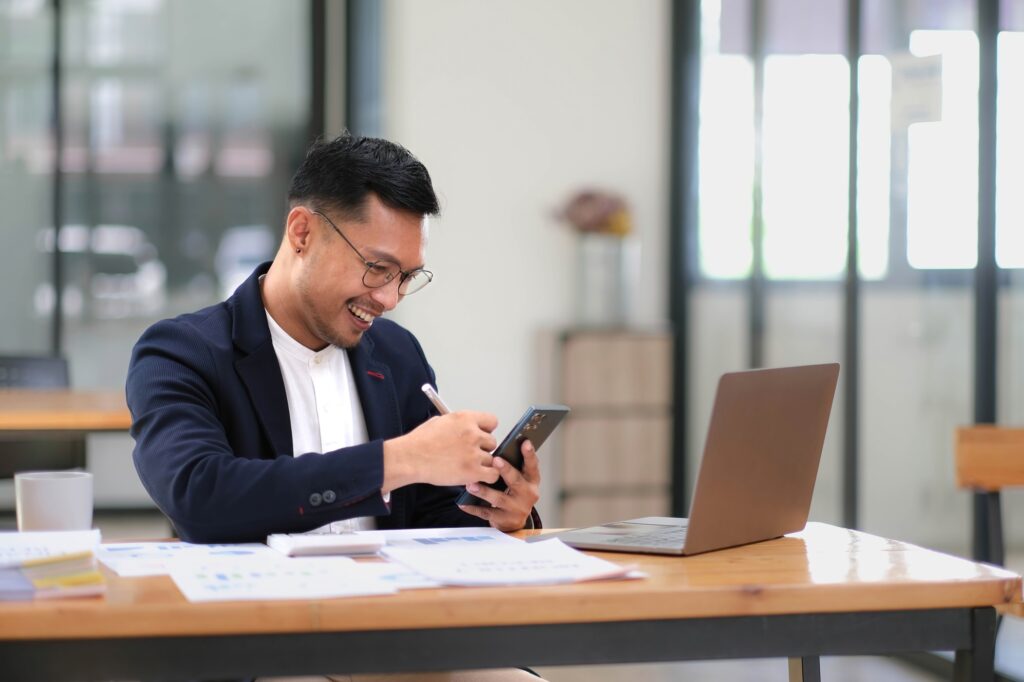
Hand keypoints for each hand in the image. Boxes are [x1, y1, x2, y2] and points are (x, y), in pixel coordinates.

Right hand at [383, 411, 499, 490]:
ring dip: (481, 464)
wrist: (410, 458)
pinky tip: (476, 476)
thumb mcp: (440, 421)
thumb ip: (459, 424)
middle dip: (482, 448)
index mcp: (465, 419)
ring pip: (491, 459)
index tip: (480, 436)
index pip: (492, 421)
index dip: (486, 430)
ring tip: (466, 465)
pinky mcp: (473, 471)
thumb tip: (467, 427)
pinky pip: (492, 475)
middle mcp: (473, 434)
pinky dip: (486, 477)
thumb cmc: (420, 442)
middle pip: (492, 442)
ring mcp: (474, 453)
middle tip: (469, 453)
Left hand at [458, 439, 540, 531]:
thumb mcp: (520, 480)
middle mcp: (527, 494)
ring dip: (484, 491)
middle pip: (516, 481)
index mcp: (531, 481)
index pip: (532, 466)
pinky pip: (486, 512)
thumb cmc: (514, 495)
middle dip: (506, 470)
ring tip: (471, 485)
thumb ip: (514, 467)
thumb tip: (499, 448)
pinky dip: (473, 508)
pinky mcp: (504, 519)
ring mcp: (516, 508)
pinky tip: (463, 503)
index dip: (529, 454)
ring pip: (499, 498)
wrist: (514, 522)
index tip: (525, 442)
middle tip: (495, 460)